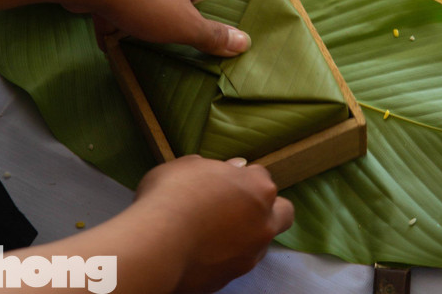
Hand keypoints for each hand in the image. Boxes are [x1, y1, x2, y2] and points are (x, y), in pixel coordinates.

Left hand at [71, 0, 249, 55]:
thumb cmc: (143, 0)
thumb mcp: (184, 26)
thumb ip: (212, 35)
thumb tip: (247, 42)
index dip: (186, 12)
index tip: (173, 28)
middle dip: (155, 11)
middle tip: (144, 31)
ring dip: (129, 9)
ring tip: (118, 31)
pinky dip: (108, 4)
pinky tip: (99, 24)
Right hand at [131, 156, 293, 290]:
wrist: (158, 245)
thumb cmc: (170, 195)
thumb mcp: (186, 166)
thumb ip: (214, 167)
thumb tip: (233, 167)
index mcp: (257, 187)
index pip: (261, 176)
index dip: (242, 177)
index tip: (224, 180)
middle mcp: (264, 221)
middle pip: (283, 211)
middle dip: (268, 207)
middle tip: (237, 205)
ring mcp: (252, 252)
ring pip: (262, 240)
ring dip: (247, 233)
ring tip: (214, 230)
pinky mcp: (236, 276)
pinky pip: (238, 261)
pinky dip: (227, 254)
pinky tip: (203, 248)